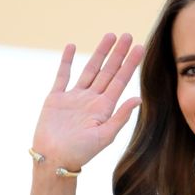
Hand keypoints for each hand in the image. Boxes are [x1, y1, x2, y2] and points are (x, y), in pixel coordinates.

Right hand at [31, 33, 144, 171]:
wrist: (54, 159)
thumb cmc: (80, 152)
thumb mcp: (105, 136)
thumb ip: (120, 116)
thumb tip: (138, 99)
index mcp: (104, 108)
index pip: (120, 81)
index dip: (129, 64)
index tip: (139, 48)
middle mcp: (91, 100)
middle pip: (107, 72)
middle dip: (118, 54)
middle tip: (128, 36)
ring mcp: (74, 98)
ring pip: (89, 70)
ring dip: (99, 53)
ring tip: (110, 36)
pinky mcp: (56, 98)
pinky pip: (63, 76)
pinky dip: (66, 61)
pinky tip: (71, 46)